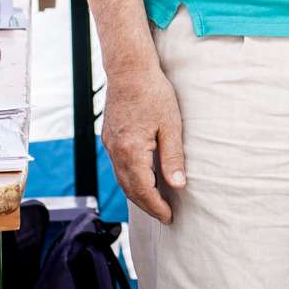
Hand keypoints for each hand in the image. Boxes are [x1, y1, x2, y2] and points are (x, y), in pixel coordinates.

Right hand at [102, 65, 186, 223]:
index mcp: (131, 151)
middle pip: (130, 189)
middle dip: (147, 205)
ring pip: (122, 179)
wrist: (130, 71)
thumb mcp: (171, 125)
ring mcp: (110, 145)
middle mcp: (116, 152)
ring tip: (156, 203)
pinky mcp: (110, 138)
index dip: (156, 206)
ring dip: (138, 194)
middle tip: (164, 216)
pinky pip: (119, 166)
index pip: (143, 189)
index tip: (169, 217)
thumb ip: (173, 157)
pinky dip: (131, 179)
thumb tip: (178, 185)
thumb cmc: (154, 94)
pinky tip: (144, 180)